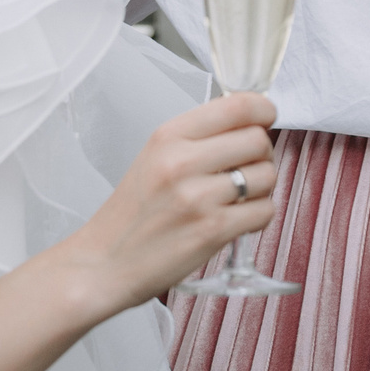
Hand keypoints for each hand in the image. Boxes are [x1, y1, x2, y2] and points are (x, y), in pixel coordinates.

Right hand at [55, 90, 278, 315]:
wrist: (102, 264)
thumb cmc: (131, 214)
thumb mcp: (154, 158)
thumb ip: (198, 138)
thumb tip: (251, 122)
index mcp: (169, 137)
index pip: (237, 105)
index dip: (263, 110)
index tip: (266, 118)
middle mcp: (182, 162)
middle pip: (258, 139)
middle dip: (262, 153)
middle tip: (247, 167)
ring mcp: (199, 197)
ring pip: (267, 175)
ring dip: (261, 188)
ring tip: (239, 198)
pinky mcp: (212, 230)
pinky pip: (264, 211)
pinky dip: (258, 216)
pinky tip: (237, 220)